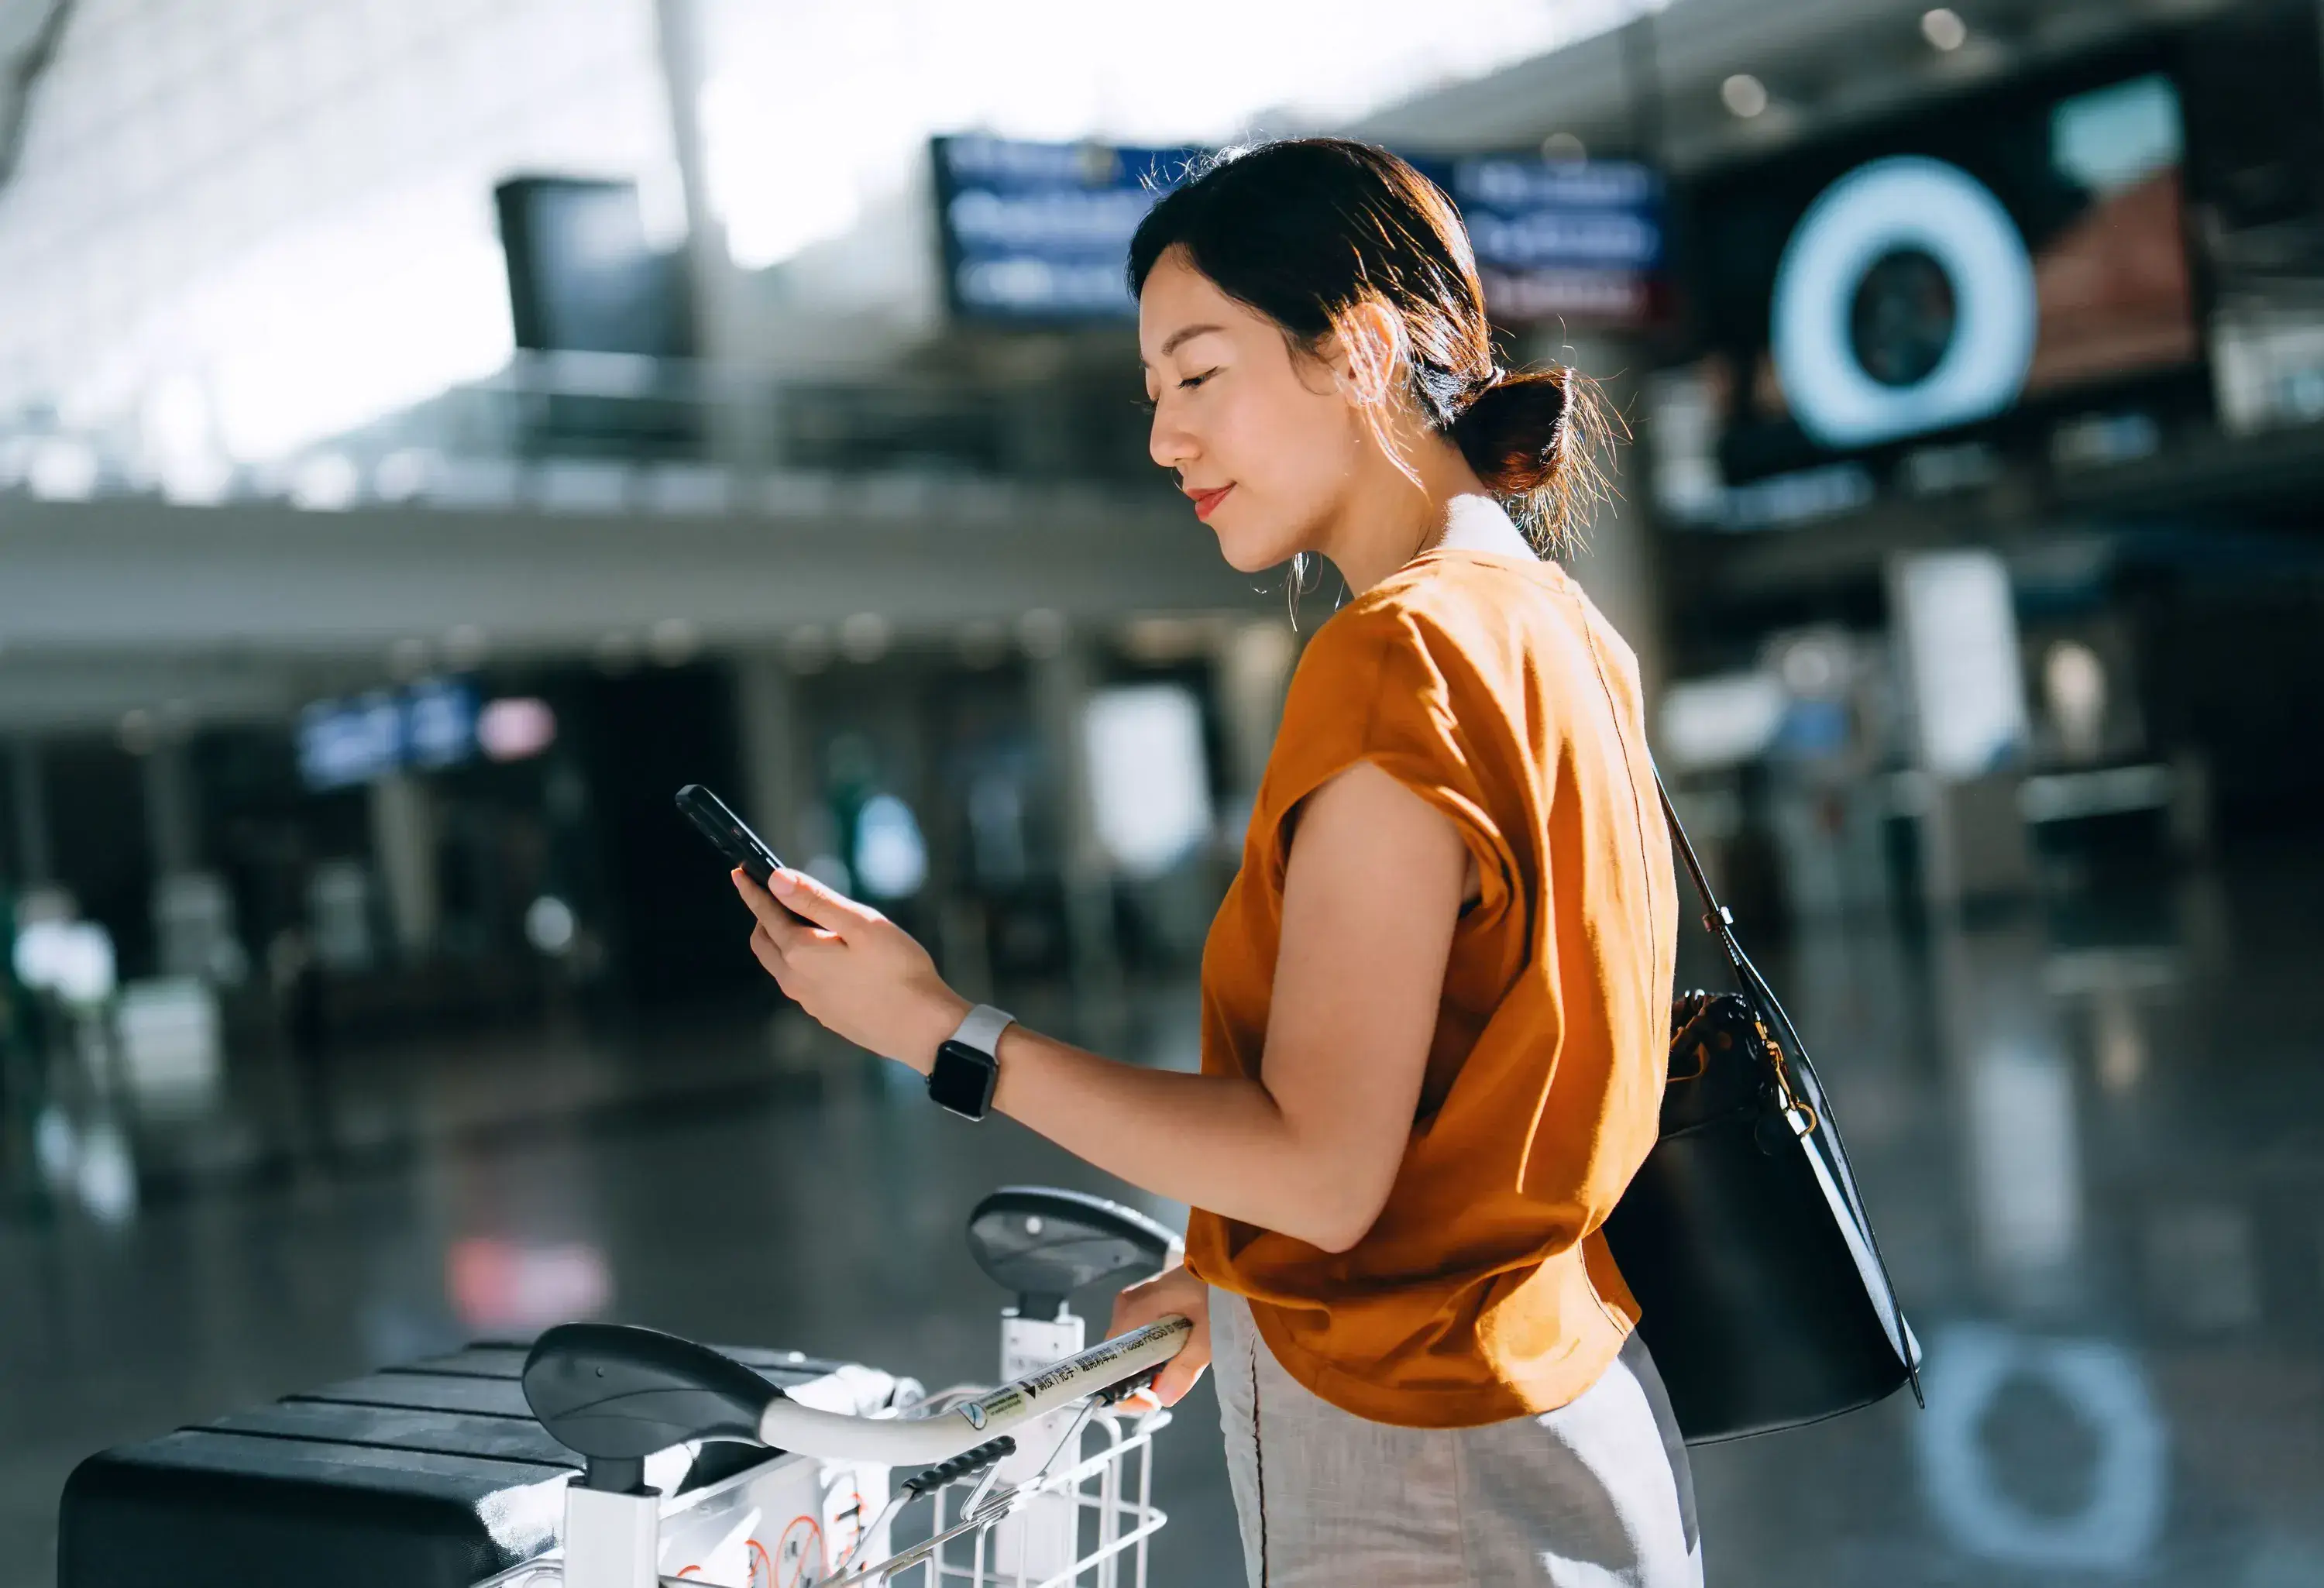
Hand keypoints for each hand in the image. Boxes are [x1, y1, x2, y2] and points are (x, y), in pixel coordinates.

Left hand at [731, 868, 967, 1072]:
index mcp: (799, 953)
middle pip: (764, 942)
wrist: (922, 1029)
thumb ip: (816, 900)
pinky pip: (801, 983)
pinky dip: (801, 962)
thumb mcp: (860, 924)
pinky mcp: (826, 1014)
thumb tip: (776, 880)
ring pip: (780, 965)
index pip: (765, 913)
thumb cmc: (898, 971)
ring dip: (782, 941)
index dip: (753, 890)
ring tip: (806, 924)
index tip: (740, 872)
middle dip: (763, 916)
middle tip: (774, 896)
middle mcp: (795, 980)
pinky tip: (829, 957)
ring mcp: (809, 1001)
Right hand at [1108, 1263, 1210, 1406]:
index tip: (1151, 1400)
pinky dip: (1159, 1348)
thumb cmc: (1220, 1290)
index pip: (1110, 1359)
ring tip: (1183, 1363)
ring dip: (1154, 1364)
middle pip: (1121, 1356)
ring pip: (1133, 1347)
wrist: (1232, 1257)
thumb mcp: (1210, 1332)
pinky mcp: (1147, 1301)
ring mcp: (1135, 1302)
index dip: (1126, 1386)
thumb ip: (1187, 1366)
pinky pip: (1143, 1334)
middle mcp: (1126, 1305)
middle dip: (1143, 1378)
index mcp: (1133, 1311)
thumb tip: (1163, 1398)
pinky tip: (1181, 1347)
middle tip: (1173, 1384)